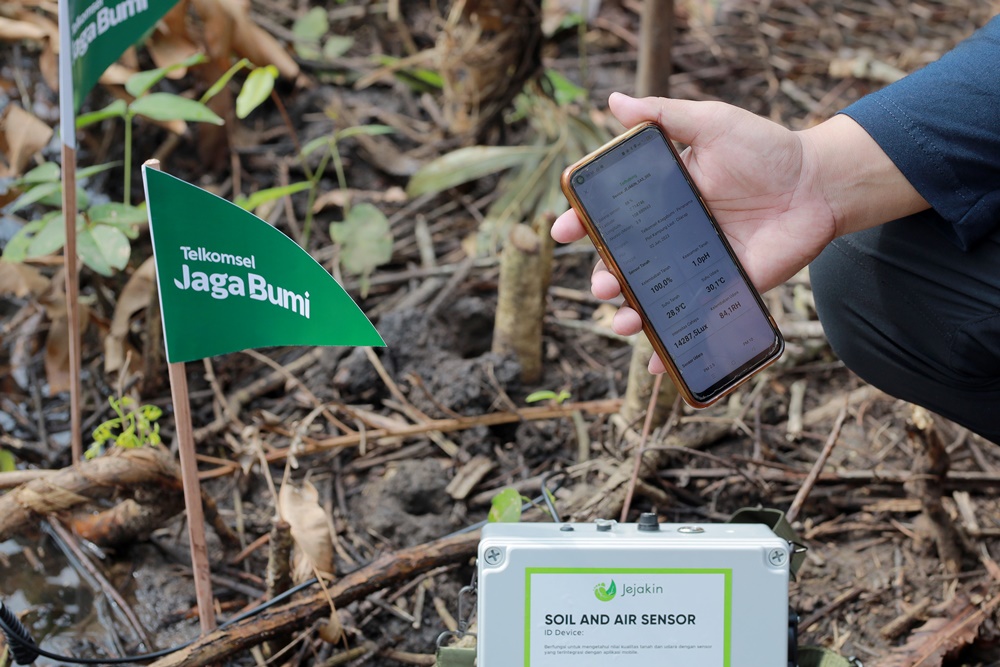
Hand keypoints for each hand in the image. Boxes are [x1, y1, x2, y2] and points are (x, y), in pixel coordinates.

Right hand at [553, 93, 925, 372]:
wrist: (820, 184)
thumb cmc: (765, 149)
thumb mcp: (711, 123)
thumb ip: (664, 116)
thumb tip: (613, 102)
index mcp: (660, 198)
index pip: (610, 214)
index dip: (582, 223)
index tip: (563, 231)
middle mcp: (670, 235)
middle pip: (622, 263)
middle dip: (604, 278)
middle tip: (603, 284)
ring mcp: (693, 266)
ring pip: (649, 297)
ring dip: (628, 314)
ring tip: (623, 321)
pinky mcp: (723, 289)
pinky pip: (692, 320)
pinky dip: (673, 347)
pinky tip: (658, 364)